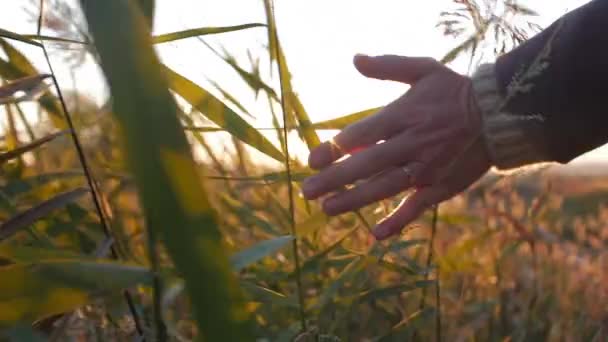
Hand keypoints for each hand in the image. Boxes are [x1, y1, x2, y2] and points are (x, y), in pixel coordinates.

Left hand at [301, 54, 490, 239]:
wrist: (499, 115)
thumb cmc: (454, 91)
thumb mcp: (424, 69)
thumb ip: (388, 66)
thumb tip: (355, 59)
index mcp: (404, 115)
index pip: (361, 134)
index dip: (333, 149)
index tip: (311, 160)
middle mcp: (412, 144)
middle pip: (366, 165)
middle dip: (333, 180)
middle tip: (307, 191)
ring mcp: (427, 169)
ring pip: (384, 188)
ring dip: (354, 200)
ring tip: (327, 209)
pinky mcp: (441, 186)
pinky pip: (417, 207)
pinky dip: (398, 221)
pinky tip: (376, 234)